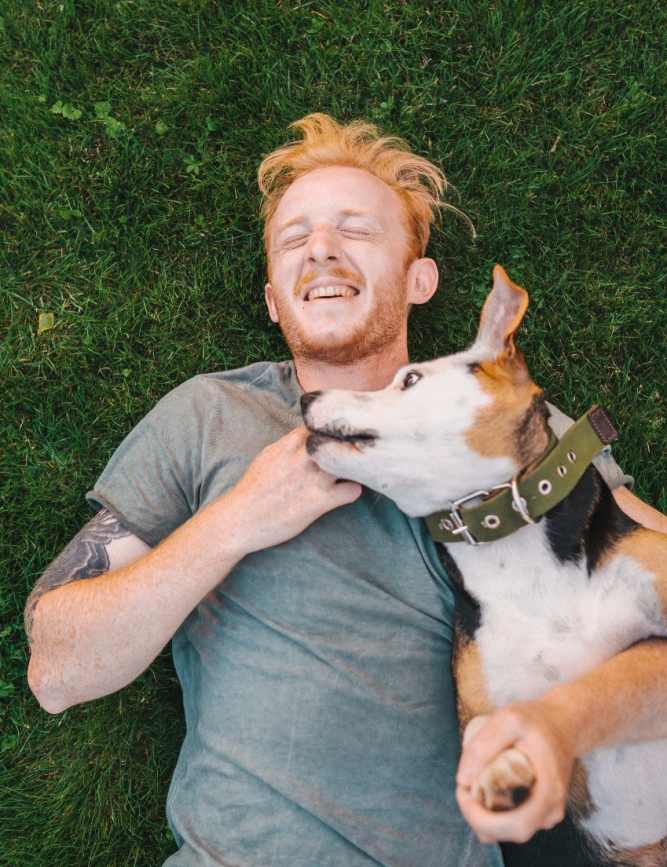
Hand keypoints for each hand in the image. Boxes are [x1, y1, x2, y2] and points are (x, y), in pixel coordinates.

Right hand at [225, 426, 362, 554]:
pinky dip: (353, 490)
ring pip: (351, 461)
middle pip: (343, 438)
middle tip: (357, 452)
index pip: (325, 424)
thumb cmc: (253, 489)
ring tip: (352, 473)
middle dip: (351, 443)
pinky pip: (353, 490)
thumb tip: (308, 439)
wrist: (240, 519)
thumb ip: (290, 445)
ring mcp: (314, 477)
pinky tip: (344, 493)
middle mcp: (305, 455)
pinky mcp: (320, 501)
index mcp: (292, 442)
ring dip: (355, 467)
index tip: (342, 437)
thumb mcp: (268, 455)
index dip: (336, 431)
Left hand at [456, 700, 575, 843]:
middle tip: (462, 784)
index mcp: (549, 793)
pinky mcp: (537, 811)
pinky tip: (482, 786)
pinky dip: (490, 810)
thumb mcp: (509, 719)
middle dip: (475, 814)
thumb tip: (462, 779)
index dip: (481, 818)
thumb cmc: (537, 719)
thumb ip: (484, 745)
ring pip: (504, 830)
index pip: (514, 827)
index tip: (462, 791)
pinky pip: (508, 822)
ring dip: (480, 812)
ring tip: (471, 780)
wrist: (564, 722)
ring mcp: (545, 814)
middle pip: (505, 833)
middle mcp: (550, 811)